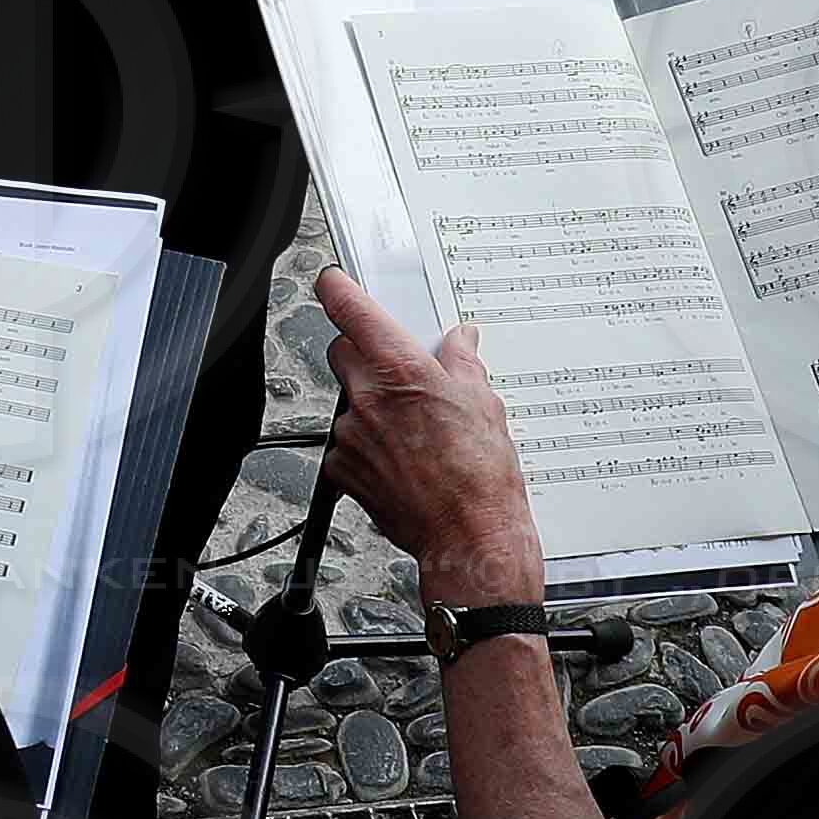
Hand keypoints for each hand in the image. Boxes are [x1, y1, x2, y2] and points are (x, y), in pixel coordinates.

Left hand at [310, 267, 536, 597]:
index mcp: (402, 372)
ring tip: (413, 431)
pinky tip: (401, 459)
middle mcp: (368, 399)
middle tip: (398, 370)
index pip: (351, 311)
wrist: (470, 537)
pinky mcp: (343, 469)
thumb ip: (463, 363)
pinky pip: (345, 443)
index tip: (335, 281)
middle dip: (364, 353)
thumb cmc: (480, 477)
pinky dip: (367, 445)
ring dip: (371, 406)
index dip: (338, 289)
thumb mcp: (484, 404)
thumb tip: (459, 341)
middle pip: (343, 353)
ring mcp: (351, 436)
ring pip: (347, 401)